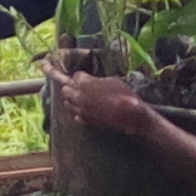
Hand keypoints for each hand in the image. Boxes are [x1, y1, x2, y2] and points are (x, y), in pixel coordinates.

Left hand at [46, 64, 161, 145]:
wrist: (129, 115)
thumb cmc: (123, 94)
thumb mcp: (111, 80)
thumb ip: (97, 80)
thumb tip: (93, 81)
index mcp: (84, 83)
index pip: (76, 75)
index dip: (82, 76)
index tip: (87, 77)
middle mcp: (78, 96)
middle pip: (65, 89)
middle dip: (72, 86)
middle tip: (80, 87)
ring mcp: (80, 109)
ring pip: (66, 103)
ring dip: (72, 99)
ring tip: (80, 98)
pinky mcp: (85, 120)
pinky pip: (75, 114)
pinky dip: (78, 112)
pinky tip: (85, 110)